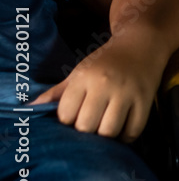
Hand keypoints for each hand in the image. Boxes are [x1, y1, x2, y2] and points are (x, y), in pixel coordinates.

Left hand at [32, 36, 163, 141]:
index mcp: (85, 78)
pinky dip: (126, 136)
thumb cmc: (107, 60)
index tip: (74, 116)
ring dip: (105, 136)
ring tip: (104, 128)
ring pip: (109, 131)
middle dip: (86, 130)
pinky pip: (133, 130)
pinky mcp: (145, 100)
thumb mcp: (80, 71)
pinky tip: (122, 129)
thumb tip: (30, 107)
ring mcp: (127, 93)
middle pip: (87, 126)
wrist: (142, 44)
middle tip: (90, 124)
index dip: (67, 121)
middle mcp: (105, 85)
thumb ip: (57, 92)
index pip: (66, 114)